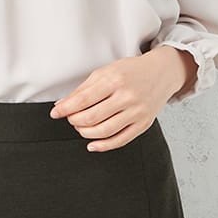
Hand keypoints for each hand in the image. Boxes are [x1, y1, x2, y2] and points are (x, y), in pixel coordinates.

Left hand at [48, 47, 194, 150]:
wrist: (162, 72)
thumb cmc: (132, 71)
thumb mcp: (106, 71)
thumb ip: (84, 88)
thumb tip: (62, 105)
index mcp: (115, 80)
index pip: (83, 99)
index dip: (65, 109)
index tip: (55, 113)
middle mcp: (127, 96)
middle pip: (91, 117)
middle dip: (74, 121)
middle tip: (70, 118)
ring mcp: (137, 112)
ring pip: (104, 131)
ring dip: (85, 133)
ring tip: (80, 127)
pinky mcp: (143, 124)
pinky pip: (120, 140)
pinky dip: (103, 146)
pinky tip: (92, 144)